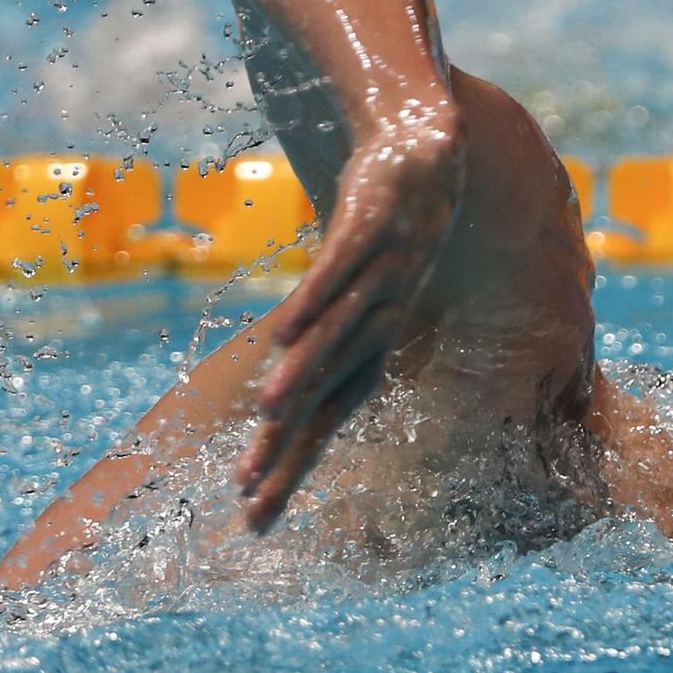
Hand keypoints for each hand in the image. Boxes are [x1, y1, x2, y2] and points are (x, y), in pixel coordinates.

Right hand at [236, 123, 462, 530]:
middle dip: (288, 445)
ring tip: (265, 415)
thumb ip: (316, 343)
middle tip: (247, 492)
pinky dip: (314, 299)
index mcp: (372, 346)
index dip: (292, 468)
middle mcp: (380, 321)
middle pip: (326, 393)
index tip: (253, 519)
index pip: (326, 421)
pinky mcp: (370, 225)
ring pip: (335, 334)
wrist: (425, 153)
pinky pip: (338, 268)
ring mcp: (380, 274)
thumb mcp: (353, 297)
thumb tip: (278, 395)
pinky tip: (281, 332)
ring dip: (301, 373)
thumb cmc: (384, 238)